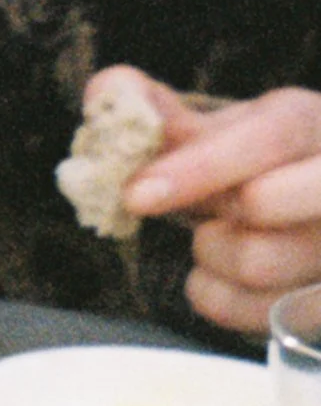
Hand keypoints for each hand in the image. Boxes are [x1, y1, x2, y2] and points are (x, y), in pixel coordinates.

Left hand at [96, 67, 320, 335]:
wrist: (310, 211)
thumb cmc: (259, 167)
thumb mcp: (221, 132)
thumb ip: (159, 114)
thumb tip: (105, 92)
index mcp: (314, 124)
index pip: (270, 138)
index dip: (199, 167)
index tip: (136, 194)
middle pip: (265, 205)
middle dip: (207, 211)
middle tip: (201, 217)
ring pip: (258, 264)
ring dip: (210, 255)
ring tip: (217, 236)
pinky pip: (256, 312)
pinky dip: (218, 296)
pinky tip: (223, 273)